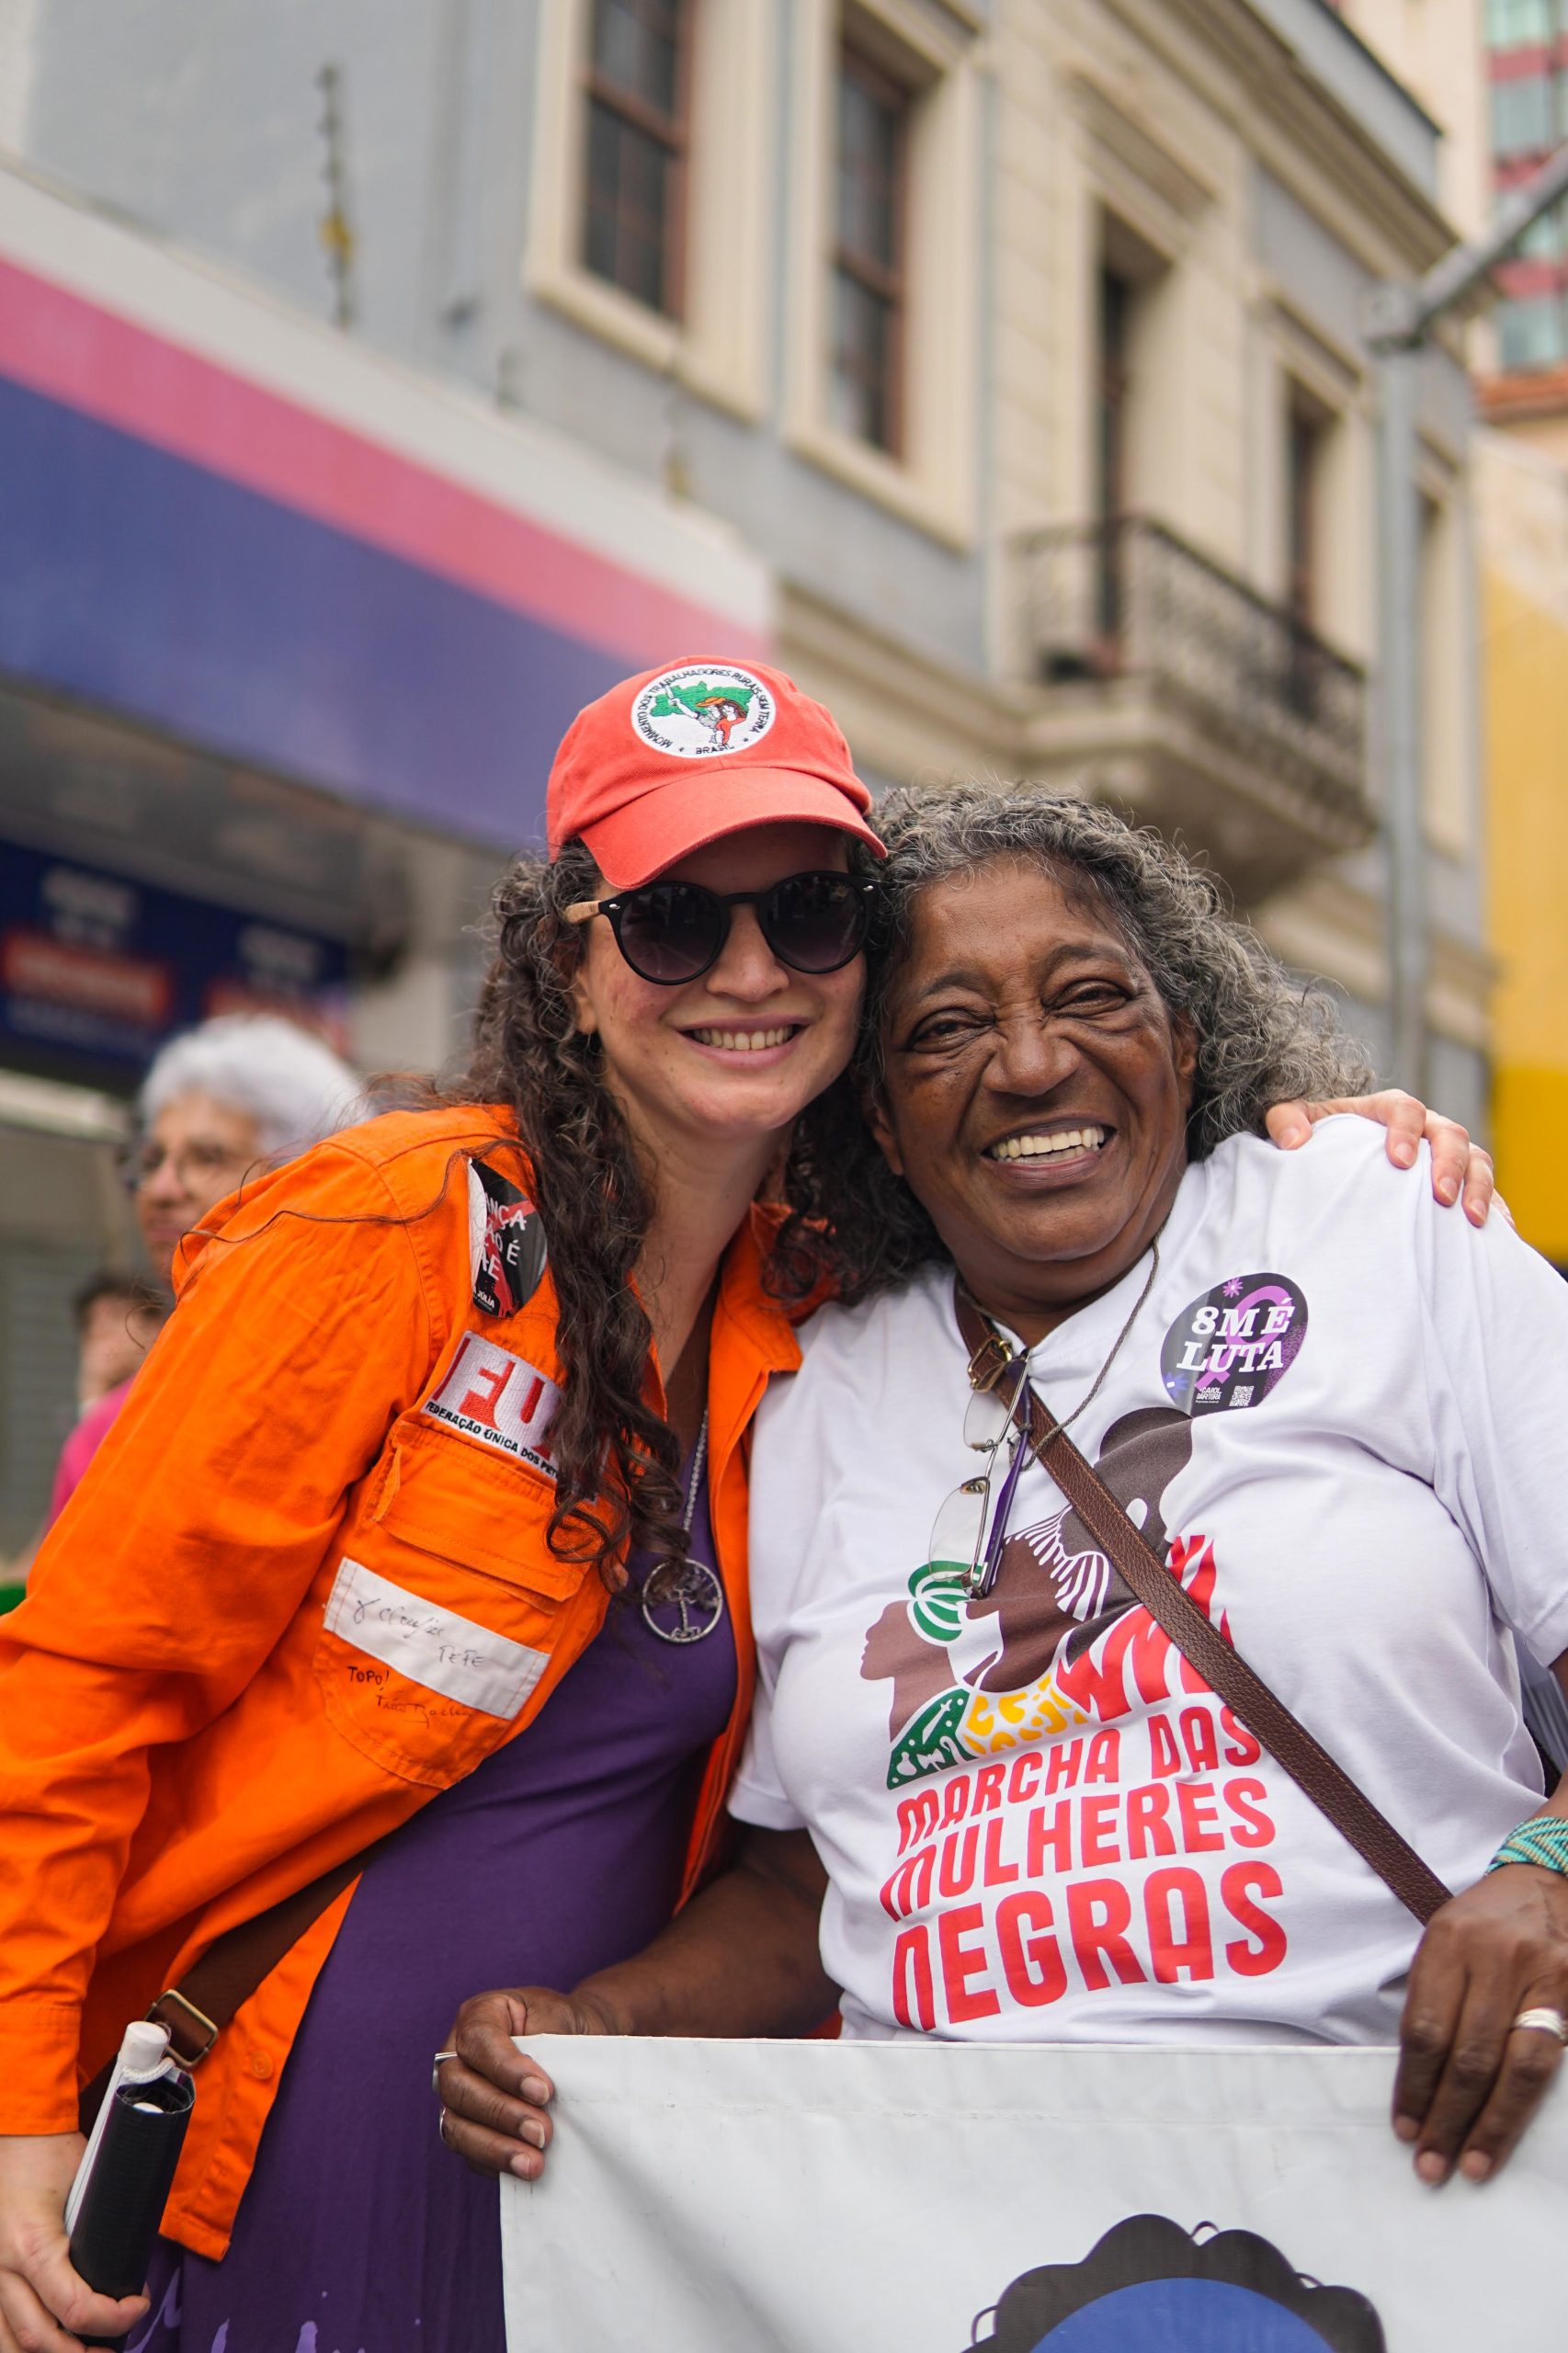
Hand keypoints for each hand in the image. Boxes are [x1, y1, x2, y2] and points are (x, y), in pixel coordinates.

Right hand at [0, 2133, 149, 2350]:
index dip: (114, 2318)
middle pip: (39, 2339)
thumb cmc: (52, 2153)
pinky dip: (19, 2346)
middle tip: (115, 2345)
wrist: (15, 2131)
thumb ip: (104, 2225)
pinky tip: (48, 2346)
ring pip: (9, 2345)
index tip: (139, 2303)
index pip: (75, 2307)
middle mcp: (2, 2269)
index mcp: (32, 2245)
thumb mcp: (89, 2181)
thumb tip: (135, 2256)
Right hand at [435, 1986, 612, 2181]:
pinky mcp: (466, 2128)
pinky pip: (468, 2152)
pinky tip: (523, 2169)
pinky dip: (495, 2163)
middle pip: (459, 2087)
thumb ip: (548, 2043)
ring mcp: (457, 2094)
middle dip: (502, 2113)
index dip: (506, 2069)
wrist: (574, 2043)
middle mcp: (457, 2054)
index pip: (478, 2040)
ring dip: (495, 2147)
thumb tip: (542, 2088)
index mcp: (479, 2015)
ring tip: (533, 2163)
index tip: (544, 2092)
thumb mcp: (561, 2018)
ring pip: (456, 2125)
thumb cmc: (564, 2026)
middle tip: (542, 2132)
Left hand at [1265, 1090, 1502, 1227]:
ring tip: (1473, 1219)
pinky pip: (1488, 1189)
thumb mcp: (1293, 1121)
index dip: (1405, 1131)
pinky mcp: (1459, 1182)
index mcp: (1387, 1110)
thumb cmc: (1318, 1138)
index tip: (1398, 1161)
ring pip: (1476, 1159)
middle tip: (1440, 1196)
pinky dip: (1497, 1207)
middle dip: (1450, 1163)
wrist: (1335, 1154)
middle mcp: (1425, 1127)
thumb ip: (1284, 1119)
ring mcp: (1445, 1155)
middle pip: (1450, 1134)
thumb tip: (1294, 1140)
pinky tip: (1500, 1232)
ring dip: (1478, 1186)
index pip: (1405, 1109)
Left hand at [1392, 1864, 1567, 2183]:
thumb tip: (1420, 2083)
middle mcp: (1497, 1957)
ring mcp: (1544, 1976)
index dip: (1414, 2086)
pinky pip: (1552, 2059)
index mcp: (1450, 1940)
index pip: (1425, 2029)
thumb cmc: (1487, 1921)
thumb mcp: (1446, 1940)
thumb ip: (1435, 2000)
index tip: (1404, 2129)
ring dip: (1492, 2124)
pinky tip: (1513, 2131)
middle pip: (1469, 2055)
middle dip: (1447, 2116)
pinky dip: (1529, 2101)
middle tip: (1432, 2163)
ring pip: (1517, 2067)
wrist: (1551, 1881)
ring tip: (1473, 2165)